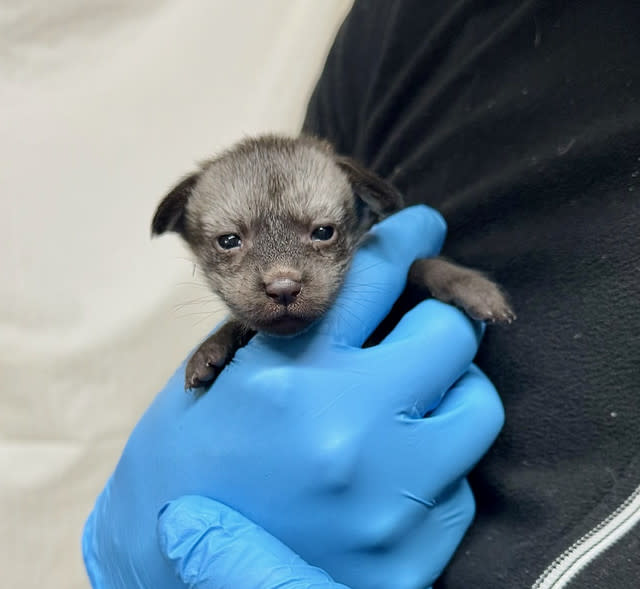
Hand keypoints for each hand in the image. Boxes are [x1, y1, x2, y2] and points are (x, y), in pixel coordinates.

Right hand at [82, 206, 503, 588]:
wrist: (166, 572)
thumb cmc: (183, 466)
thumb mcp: (223, 383)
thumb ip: (295, 336)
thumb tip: (361, 302)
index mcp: (295, 377)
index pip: (376, 277)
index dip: (405, 238)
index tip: (423, 225)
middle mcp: (350, 432)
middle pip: (449, 335)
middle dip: (438, 325)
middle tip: (415, 338)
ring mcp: (389, 501)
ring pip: (476, 410)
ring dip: (449, 398)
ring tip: (407, 411)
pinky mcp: (409, 560)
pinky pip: (461, 488)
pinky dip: (437, 471)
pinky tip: (393, 478)